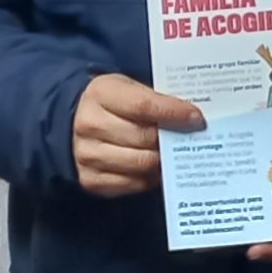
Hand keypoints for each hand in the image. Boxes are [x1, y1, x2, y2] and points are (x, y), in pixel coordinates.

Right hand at [73, 73, 204, 196]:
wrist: (74, 121)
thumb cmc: (113, 103)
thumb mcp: (129, 88)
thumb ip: (156, 99)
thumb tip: (193, 117)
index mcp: (101, 93)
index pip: (144, 106)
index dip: (173, 113)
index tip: (197, 118)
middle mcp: (89, 124)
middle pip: (144, 138)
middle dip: (172, 139)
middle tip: (190, 138)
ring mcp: (87, 154)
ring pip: (141, 164)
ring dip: (162, 161)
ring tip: (174, 154)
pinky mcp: (90, 179)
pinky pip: (132, 184)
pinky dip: (150, 178)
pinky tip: (157, 168)